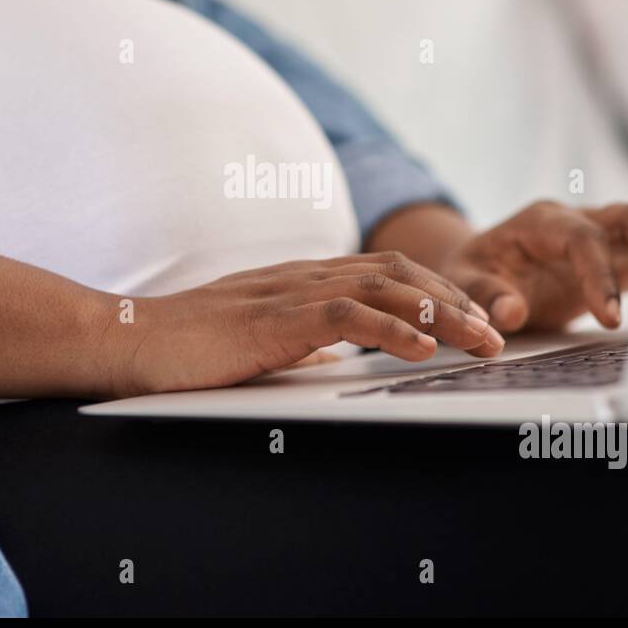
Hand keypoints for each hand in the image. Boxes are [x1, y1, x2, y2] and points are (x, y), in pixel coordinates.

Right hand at [105, 252, 505, 395]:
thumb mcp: (260, 338)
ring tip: (480, 340)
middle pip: (399, 274)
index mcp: (304, 280)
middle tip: (497, 333)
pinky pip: (345, 315)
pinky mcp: (274, 318)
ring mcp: (290, 292)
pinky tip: (422, 348)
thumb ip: (301, 339)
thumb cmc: (189, 346)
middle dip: (456, 300)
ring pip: (384, 288)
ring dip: (441, 314)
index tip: (475, 322)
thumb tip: (335, 353)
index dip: (438, 293)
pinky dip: (391, 329)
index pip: (387, 274)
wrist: (130, 341)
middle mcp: (305, 275)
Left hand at [437, 201, 627, 332]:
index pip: (582, 239)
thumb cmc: (474, 272)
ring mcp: (602, 236)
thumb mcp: (462, 282)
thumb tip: (510, 313)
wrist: (480, 268)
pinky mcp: (616, 257)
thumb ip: (484, 295)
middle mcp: (578, 221)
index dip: (601, 275)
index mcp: (540, 222)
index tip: (611, 317)